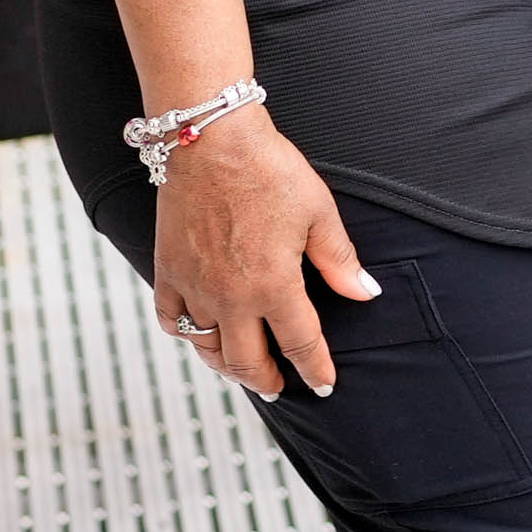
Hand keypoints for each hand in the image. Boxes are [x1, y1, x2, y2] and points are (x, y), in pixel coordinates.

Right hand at [148, 104, 373, 399]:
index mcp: (274, 285)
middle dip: (267, 380)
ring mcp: (194, 288)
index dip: (315, 368)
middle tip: (279, 388)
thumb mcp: (319, 213)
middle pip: (246, 361)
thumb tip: (364, 294)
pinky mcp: (167, 273)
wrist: (212, 143)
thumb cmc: (270, 171)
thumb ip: (339, 260)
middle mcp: (230, 297)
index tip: (324, 384)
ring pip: (207, 348)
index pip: (300, 342)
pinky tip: (200, 333)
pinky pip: (172, 320)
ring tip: (243, 369)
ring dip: (227, 365)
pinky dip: (186, 335)